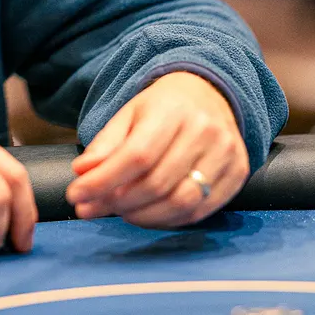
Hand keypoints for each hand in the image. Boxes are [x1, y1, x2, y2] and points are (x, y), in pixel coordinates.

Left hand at [64, 71, 247, 228]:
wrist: (211, 93)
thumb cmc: (163, 108)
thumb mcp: (128, 115)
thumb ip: (105, 145)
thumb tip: (82, 174)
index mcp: (173, 110)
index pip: (136, 155)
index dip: (103, 181)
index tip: (76, 195)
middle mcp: (205, 131)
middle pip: (156, 183)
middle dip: (116, 203)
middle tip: (90, 209)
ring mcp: (226, 153)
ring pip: (180, 202)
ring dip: (142, 216)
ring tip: (118, 212)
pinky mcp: (237, 174)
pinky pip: (200, 211)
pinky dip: (167, 220)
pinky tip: (146, 215)